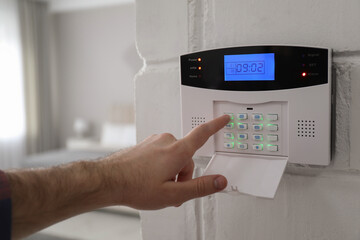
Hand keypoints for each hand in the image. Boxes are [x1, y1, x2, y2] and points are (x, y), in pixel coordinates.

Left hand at [103, 115, 229, 209]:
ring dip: (171, 171)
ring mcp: (154, 142)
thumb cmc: (135, 185)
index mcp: (177, 151)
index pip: (202, 134)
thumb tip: (219, 181)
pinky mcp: (146, 144)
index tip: (224, 118)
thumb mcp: (173, 194)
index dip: (216, 125)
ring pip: (173, 156)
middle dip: (182, 175)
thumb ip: (200, 187)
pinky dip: (160, 166)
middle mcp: (166, 141)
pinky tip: (149, 178)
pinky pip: (161, 154)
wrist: (108, 180)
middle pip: (186, 156)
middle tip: (170, 191)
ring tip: (157, 186)